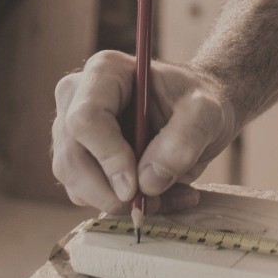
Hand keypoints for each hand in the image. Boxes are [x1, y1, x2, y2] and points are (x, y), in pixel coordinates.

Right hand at [51, 50, 239, 215]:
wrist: (196, 112)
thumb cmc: (198, 102)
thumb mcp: (206, 113)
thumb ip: (183, 141)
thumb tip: (147, 183)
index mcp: (105, 72)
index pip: (86, 119)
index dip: (108, 157)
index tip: (136, 187)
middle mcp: (77, 98)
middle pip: (72, 157)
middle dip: (110, 192)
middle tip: (153, 202)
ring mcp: (71, 130)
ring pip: (75, 182)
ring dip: (119, 202)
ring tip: (167, 195)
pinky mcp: (78, 159)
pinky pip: (86, 195)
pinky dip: (121, 205)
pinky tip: (156, 196)